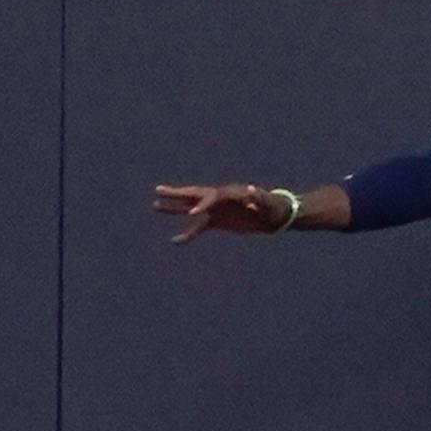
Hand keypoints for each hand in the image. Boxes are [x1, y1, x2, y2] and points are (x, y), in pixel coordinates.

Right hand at [152, 182, 289, 243]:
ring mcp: (216, 210)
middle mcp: (219, 200)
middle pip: (194, 195)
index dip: (202, 205)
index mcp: (229, 194)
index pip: (211, 197)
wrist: (276, 215)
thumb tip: (252, 190)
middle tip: (158, 190)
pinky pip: (199, 228)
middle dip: (176, 194)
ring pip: (190, 208)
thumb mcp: (267, 203)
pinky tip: (175, 241)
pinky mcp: (218, 221)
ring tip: (154, 206)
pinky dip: (188, 234)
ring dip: (173, 208)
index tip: (193, 214)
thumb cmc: (273, 207)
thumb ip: (259, 198)